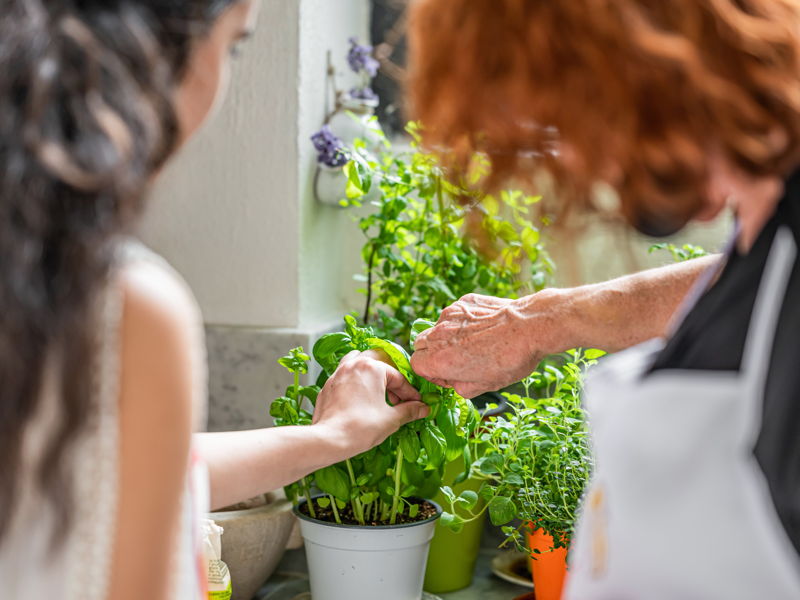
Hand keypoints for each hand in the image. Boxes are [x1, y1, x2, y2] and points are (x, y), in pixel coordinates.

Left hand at [313, 350, 427, 456]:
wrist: (329, 439)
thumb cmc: (360, 428)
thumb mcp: (391, 419)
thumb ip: (409, 410)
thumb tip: (423, 408)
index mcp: (372, 368)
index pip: (398, 378)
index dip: (409, 393)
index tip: (416, 404)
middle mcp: (354, 365)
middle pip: (379, 364)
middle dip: (391, 381)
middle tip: (398, 400)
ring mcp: (338, 373)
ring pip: (358, 362)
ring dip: (371, 373)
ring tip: (378, 391)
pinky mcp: (328, 385)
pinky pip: (345, 375)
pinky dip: (355, 381)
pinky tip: (360, 398)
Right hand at [411, 291, 566, 397]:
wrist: (530, 327)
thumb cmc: (509, 360)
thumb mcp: (484, 386)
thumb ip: (460, 387)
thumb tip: (455, 381)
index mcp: (440, 359)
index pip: (416, 365)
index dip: (431, 373)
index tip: (449, 375)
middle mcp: (439, 334)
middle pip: (420, 344)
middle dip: (432, 353)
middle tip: (455, 359)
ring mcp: (450, 314)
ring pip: (437, 327)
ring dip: (447, 336)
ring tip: (473, 342)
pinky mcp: (464, 301)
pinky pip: (455, 313)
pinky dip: (463, 321)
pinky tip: (483, 327)